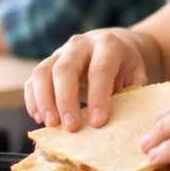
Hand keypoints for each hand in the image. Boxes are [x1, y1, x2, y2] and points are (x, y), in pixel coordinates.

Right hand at [25, 28, 152, 131]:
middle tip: (70, 127)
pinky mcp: (47, 64)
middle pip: (65, 68)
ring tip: (52, 125)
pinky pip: (33, 80)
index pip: (100, 70)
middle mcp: (80, 44)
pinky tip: (39, 118)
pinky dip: (33, 100)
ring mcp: (59, 52)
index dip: (98, 96)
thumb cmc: (124, 65)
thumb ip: (133, 91)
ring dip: (44, 101)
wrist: (110, 46)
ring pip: (42, 72)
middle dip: (65, 100)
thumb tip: (126, 115)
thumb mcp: (136, 72)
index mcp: (107, 44)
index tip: (98, 122)